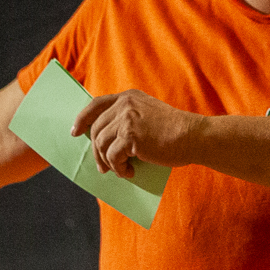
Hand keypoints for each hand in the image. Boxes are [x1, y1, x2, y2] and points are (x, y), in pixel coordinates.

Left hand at [70, 89, 196, 178]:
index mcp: (128, 97)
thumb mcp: (149, 114)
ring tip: (122, 171)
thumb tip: (105, 142)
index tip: (75, 132)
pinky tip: (130, 173)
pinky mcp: (130, 136)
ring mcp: (127, 119)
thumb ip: (128, 119)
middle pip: (96, 129)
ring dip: (109, 162)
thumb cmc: (175, 131)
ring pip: (101, 145)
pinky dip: (119, 169)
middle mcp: (125, 105)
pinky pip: (113, 157)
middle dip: (96, 152)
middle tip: (103, 168)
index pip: (95, 104)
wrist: (194, 136)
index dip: (82, 119)